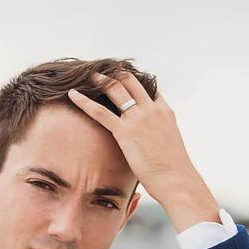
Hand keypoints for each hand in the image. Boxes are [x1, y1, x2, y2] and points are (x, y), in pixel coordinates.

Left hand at [66, 72, 219, 219]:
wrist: (176, 179)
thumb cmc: (174, 169)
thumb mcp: (170, 143)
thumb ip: (159, 134)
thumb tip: (151, 141)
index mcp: (164, 111)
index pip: (149, 87)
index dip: (134, 80)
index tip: (122, 76)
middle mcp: (152, 109)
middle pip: (130, 81)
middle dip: (115, 73)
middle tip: (102, 70)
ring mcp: (138, 118)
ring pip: (115, 89)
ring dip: (100, 80)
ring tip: (88, 75)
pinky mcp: (125, 132)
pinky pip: (100, 112)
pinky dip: (84, 101)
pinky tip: (72, 94)